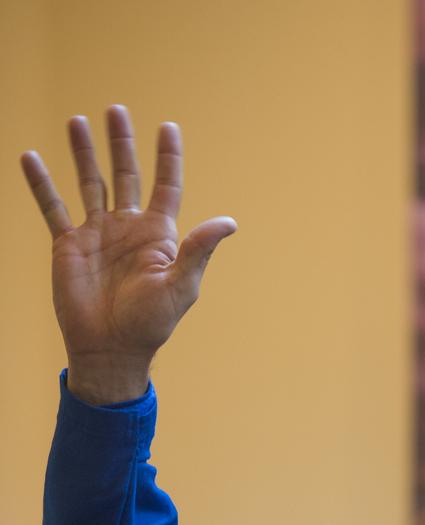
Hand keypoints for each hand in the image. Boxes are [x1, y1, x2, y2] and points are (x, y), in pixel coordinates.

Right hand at [21, 105, 236, 402]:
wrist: (111, 349)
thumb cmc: (151, 323)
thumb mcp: (181, 286)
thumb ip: (199, 250)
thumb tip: (228, 221)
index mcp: (158, 235)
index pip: (166, 186)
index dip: (168, 157)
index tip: (168, 126)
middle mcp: (128, 228)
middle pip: (125, 175)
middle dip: (121, 143)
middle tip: (115, 109)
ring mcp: (97, 234)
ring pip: (89, 183)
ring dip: (83, 152)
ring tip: (76, 120)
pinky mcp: (69, 245)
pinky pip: (53, 208)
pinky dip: (41, 184)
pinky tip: (31, 157)